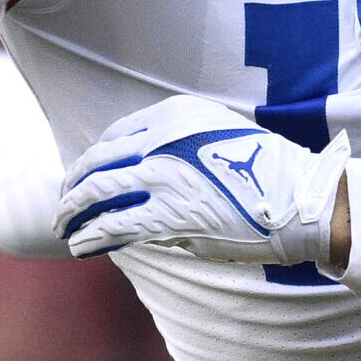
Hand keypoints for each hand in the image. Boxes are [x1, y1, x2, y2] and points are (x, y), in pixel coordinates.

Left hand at [56, 95, 350, 267]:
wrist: (297, 198)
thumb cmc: (264, 170)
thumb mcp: (218, 132)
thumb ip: (179, 143)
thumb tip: (142, 174)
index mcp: (174, 115)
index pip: (115, 135)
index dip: (94, 159)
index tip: (85, 174)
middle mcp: (162, 140)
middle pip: (97, 161)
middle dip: (72, 184)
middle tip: (63, 201)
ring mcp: (163, 178)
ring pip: (97, 192)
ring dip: (72, 211)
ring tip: (63, 226)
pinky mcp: (169, 216)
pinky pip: (115, 225)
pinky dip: (91, 235)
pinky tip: (80, 245)